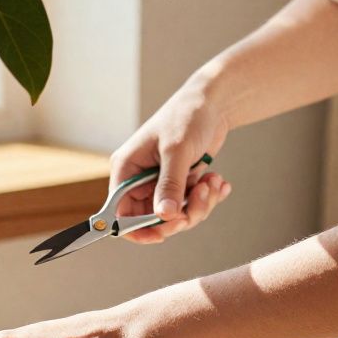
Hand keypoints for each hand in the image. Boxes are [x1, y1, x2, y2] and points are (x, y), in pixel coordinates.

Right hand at [111, 81, 232, 243]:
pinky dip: (208, 198)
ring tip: (214, 181)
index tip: (163, 233)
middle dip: (181, 215)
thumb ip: (170, 184)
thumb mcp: (177, 150)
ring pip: (176, 216)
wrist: (212, 103)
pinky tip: (218, 181)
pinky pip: (190, 205)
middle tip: (202, 197)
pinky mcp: (179, 183)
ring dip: (200, 204)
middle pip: (152, 219)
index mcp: (126, 169)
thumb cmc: (186, 116)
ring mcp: (160, 183)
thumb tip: (164, 216)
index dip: (138, 229)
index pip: (120, 213)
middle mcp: (139, 179)